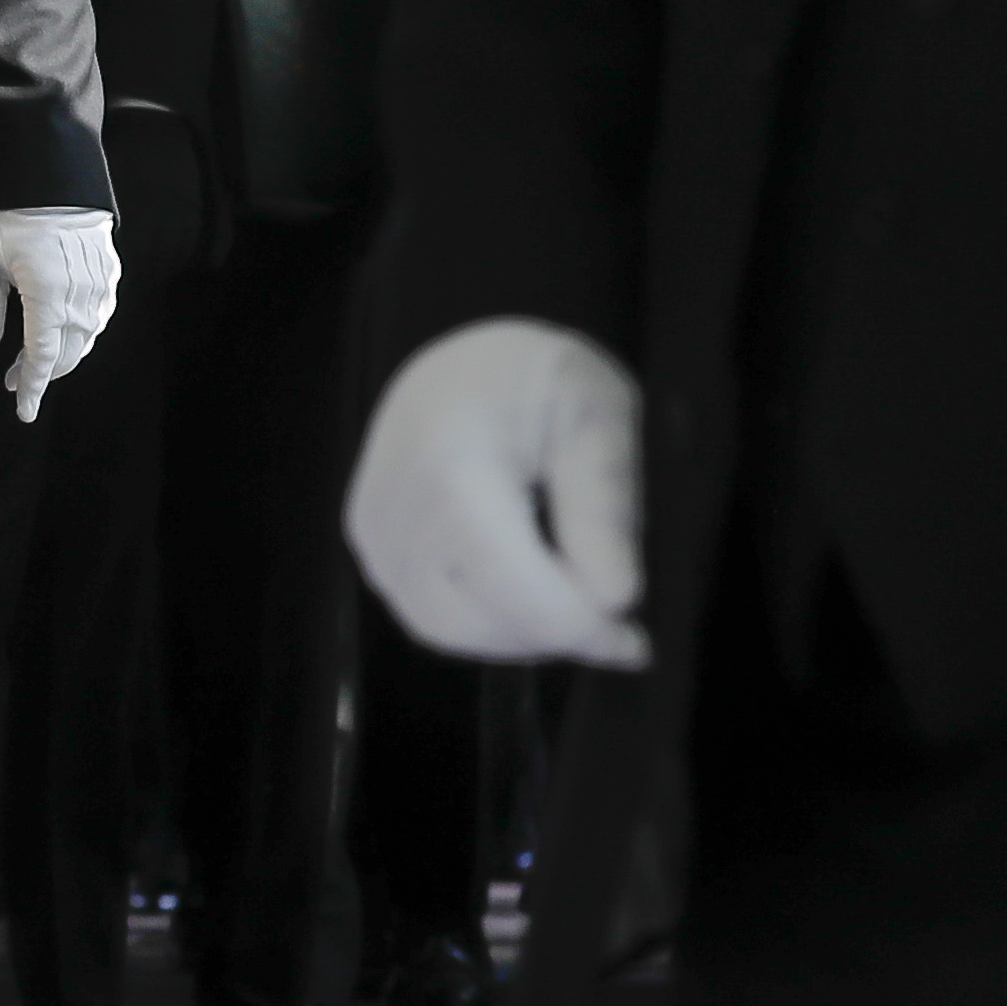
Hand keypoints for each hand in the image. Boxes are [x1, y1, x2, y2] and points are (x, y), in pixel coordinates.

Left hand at [0, 208, 118, 422]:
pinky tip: (61, 333)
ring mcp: (100, 286)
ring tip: (31, 361)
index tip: (23, 410)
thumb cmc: (14, 219)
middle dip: (41, 374)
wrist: (55, 179)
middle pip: (66, 354)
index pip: (42, 356)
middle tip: (13, 382)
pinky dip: (79, 333)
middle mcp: (81, 296)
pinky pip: (98, 316)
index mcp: (48, 295)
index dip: (32, 387)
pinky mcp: (109, 275)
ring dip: (60, 356)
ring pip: (85, 338)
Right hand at [344, 318, 650, 667]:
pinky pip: (430, 615)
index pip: (519, 591)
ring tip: (571, 599)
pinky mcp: (371, 546)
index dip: (584, 631)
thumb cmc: (536, 378)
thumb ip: (605, 509)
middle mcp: (396, 508)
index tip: (636, 644)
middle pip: (482, 621)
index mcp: (451, 469)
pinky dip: (486, 619)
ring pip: (452, 630)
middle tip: (611, 617)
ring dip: (520, 633)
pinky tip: (529, 591)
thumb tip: (613, 599)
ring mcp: (374, 532)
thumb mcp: (598, 418)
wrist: (467, 361)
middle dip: (553, 632)